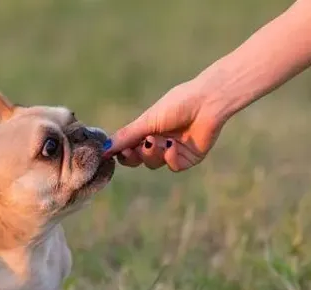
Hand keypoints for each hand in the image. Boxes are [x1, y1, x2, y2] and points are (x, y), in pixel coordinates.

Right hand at [103, 77, 229, 171]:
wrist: (206, 103)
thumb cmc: (177, 104)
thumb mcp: (147, 121)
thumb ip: (126, 136)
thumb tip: (103, 149)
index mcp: (147, 129)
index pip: (128, 147)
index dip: (121, 152)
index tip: (114, 152)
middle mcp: (158, 141)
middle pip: (138, 159)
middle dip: (133, 156)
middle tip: (133, 149)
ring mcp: (173, 151)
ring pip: (153, 163)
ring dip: (152, 153)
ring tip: (157, 140)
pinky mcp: (188, 158)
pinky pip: (172, 166)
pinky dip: (170, 158)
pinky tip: (172, 146)